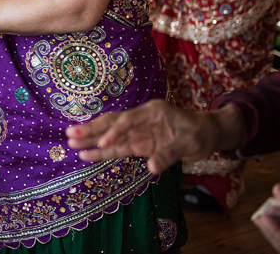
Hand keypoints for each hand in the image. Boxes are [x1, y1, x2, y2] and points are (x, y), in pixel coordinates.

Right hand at [65, 99, 232, 173]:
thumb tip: (151, 168)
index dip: (114, 131)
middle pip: (112, 123)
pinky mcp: (138, 144)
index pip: (128, 120)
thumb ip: (169, 154)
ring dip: (91, 140)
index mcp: (153, 112)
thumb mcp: (189, 143)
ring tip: (70, 143)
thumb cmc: (200, 133)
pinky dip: (102, 153)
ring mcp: (138, 132)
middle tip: (70, 134)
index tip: (103, 143)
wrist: (208, 134)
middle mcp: (141, 120)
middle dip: (91, 130)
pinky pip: (117, 149)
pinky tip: (86, 155)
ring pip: (110, 135)